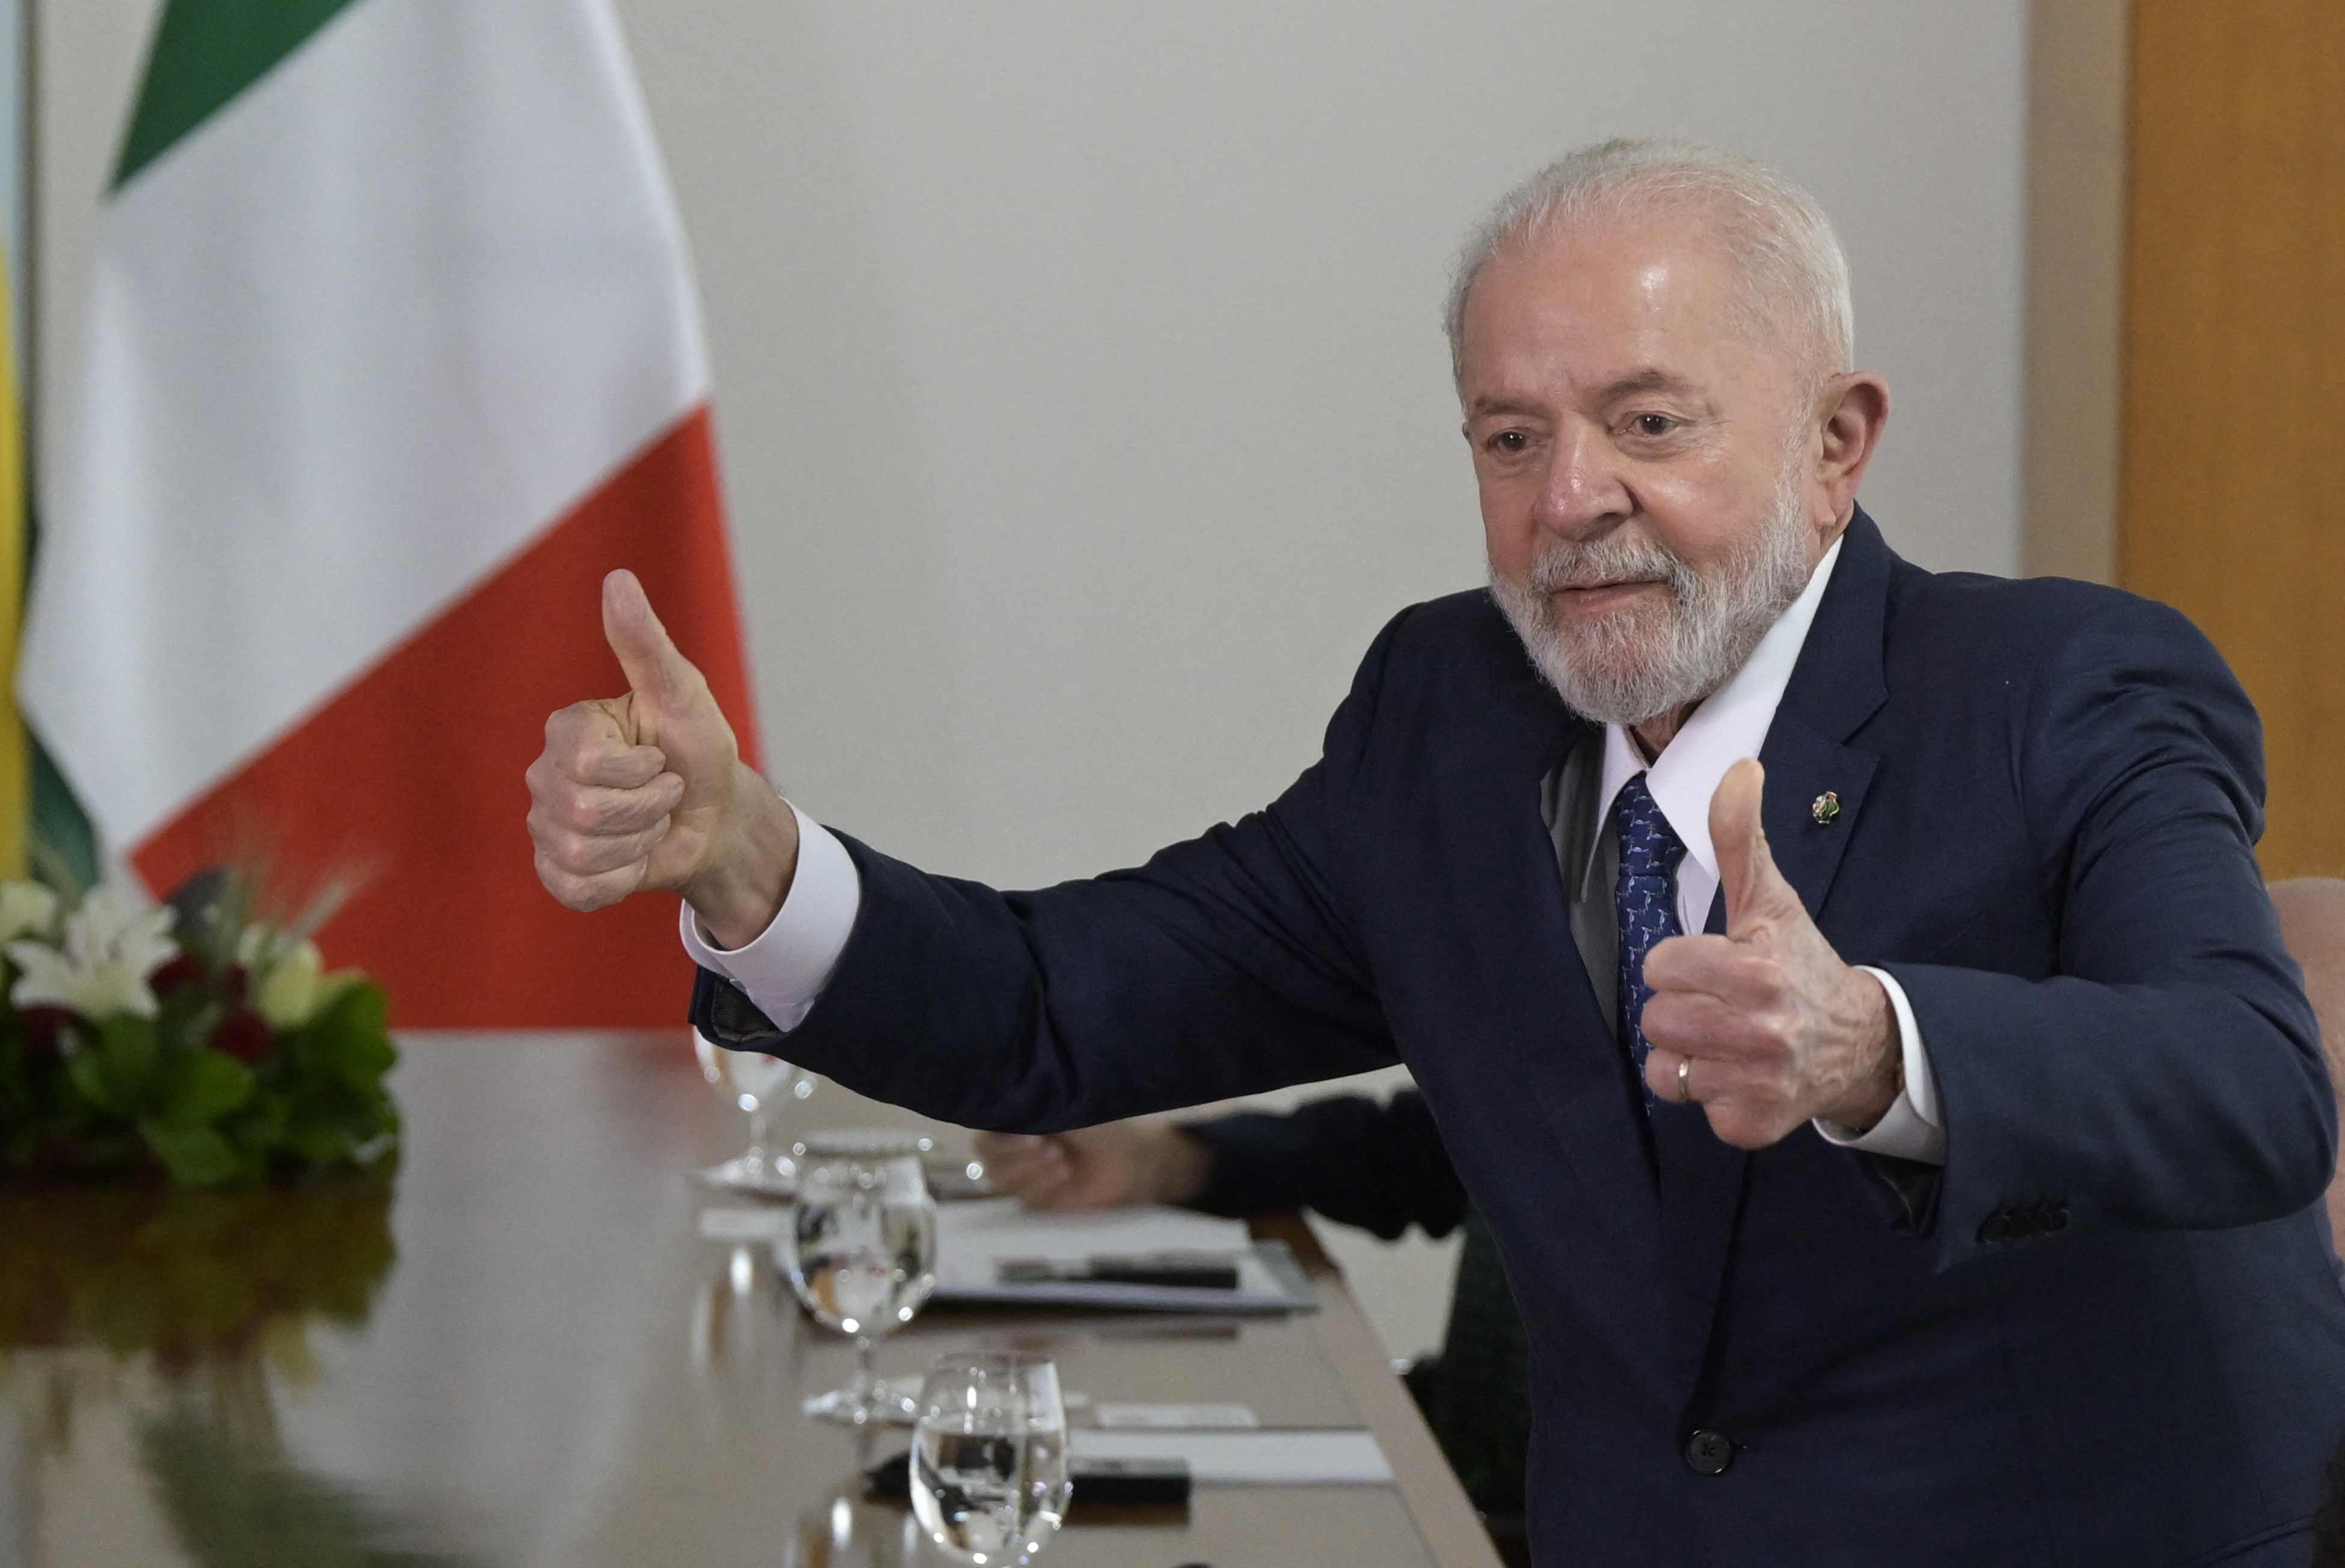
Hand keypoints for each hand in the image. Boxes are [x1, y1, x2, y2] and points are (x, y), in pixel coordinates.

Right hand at [527, 570, 796, 944]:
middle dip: (646, 810)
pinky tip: (632, 858)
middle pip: (583, 811)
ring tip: (649, 825)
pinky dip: (619, 880)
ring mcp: (545, 825)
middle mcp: (545, 775)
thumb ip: (645, 644)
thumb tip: (618, 577)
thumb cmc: (699, 750)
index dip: (641, 772)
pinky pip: (575, 888)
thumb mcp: (683, 696)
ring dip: (636, 845)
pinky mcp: (556, 871)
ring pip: (580, 853)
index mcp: (568, 729)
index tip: (661, 760)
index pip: (586, 764)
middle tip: (663, 796)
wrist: (715, 819)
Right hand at [974, 1122, 1214, 1210]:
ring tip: (1061, 1158)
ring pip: (1002, 1178)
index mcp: (1018, 1121)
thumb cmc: (1102, 1127)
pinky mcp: (1037, 1200)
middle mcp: (1014, 1148)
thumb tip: (1007, 1102)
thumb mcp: (1067, 1109)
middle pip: (987, 1157)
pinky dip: (1042, 1184)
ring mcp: (1024, 1175)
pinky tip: (1065, 1173)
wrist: (1133, 1159)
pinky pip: (1024, 1196)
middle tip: (1046, 1144)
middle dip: (1014, 1153)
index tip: (1029, 1132)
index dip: (1000, 1135)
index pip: (986, 1130)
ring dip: (1030, 1168)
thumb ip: (1035, 1106)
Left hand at [1638, 759, 1898, 1147]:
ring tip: (1728, 1040)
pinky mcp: (1754, 1125)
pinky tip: (1742, 1075)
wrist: (1859, 1044)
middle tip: (1723, 1004)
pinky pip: (1693, 1110)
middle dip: (1682, 1009)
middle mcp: (1762, 1030)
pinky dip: (1712, 1096)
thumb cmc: (1801, 964)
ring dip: (1689, 1056)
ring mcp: (1759, 1082)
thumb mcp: (1771, 899)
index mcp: (1757, 971)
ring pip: (1666, 1069)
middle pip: (1657, 1019)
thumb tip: (1740, 767)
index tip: (1717, 965)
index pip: (1660, 967)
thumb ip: (1742, 836)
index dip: (1682, 964)